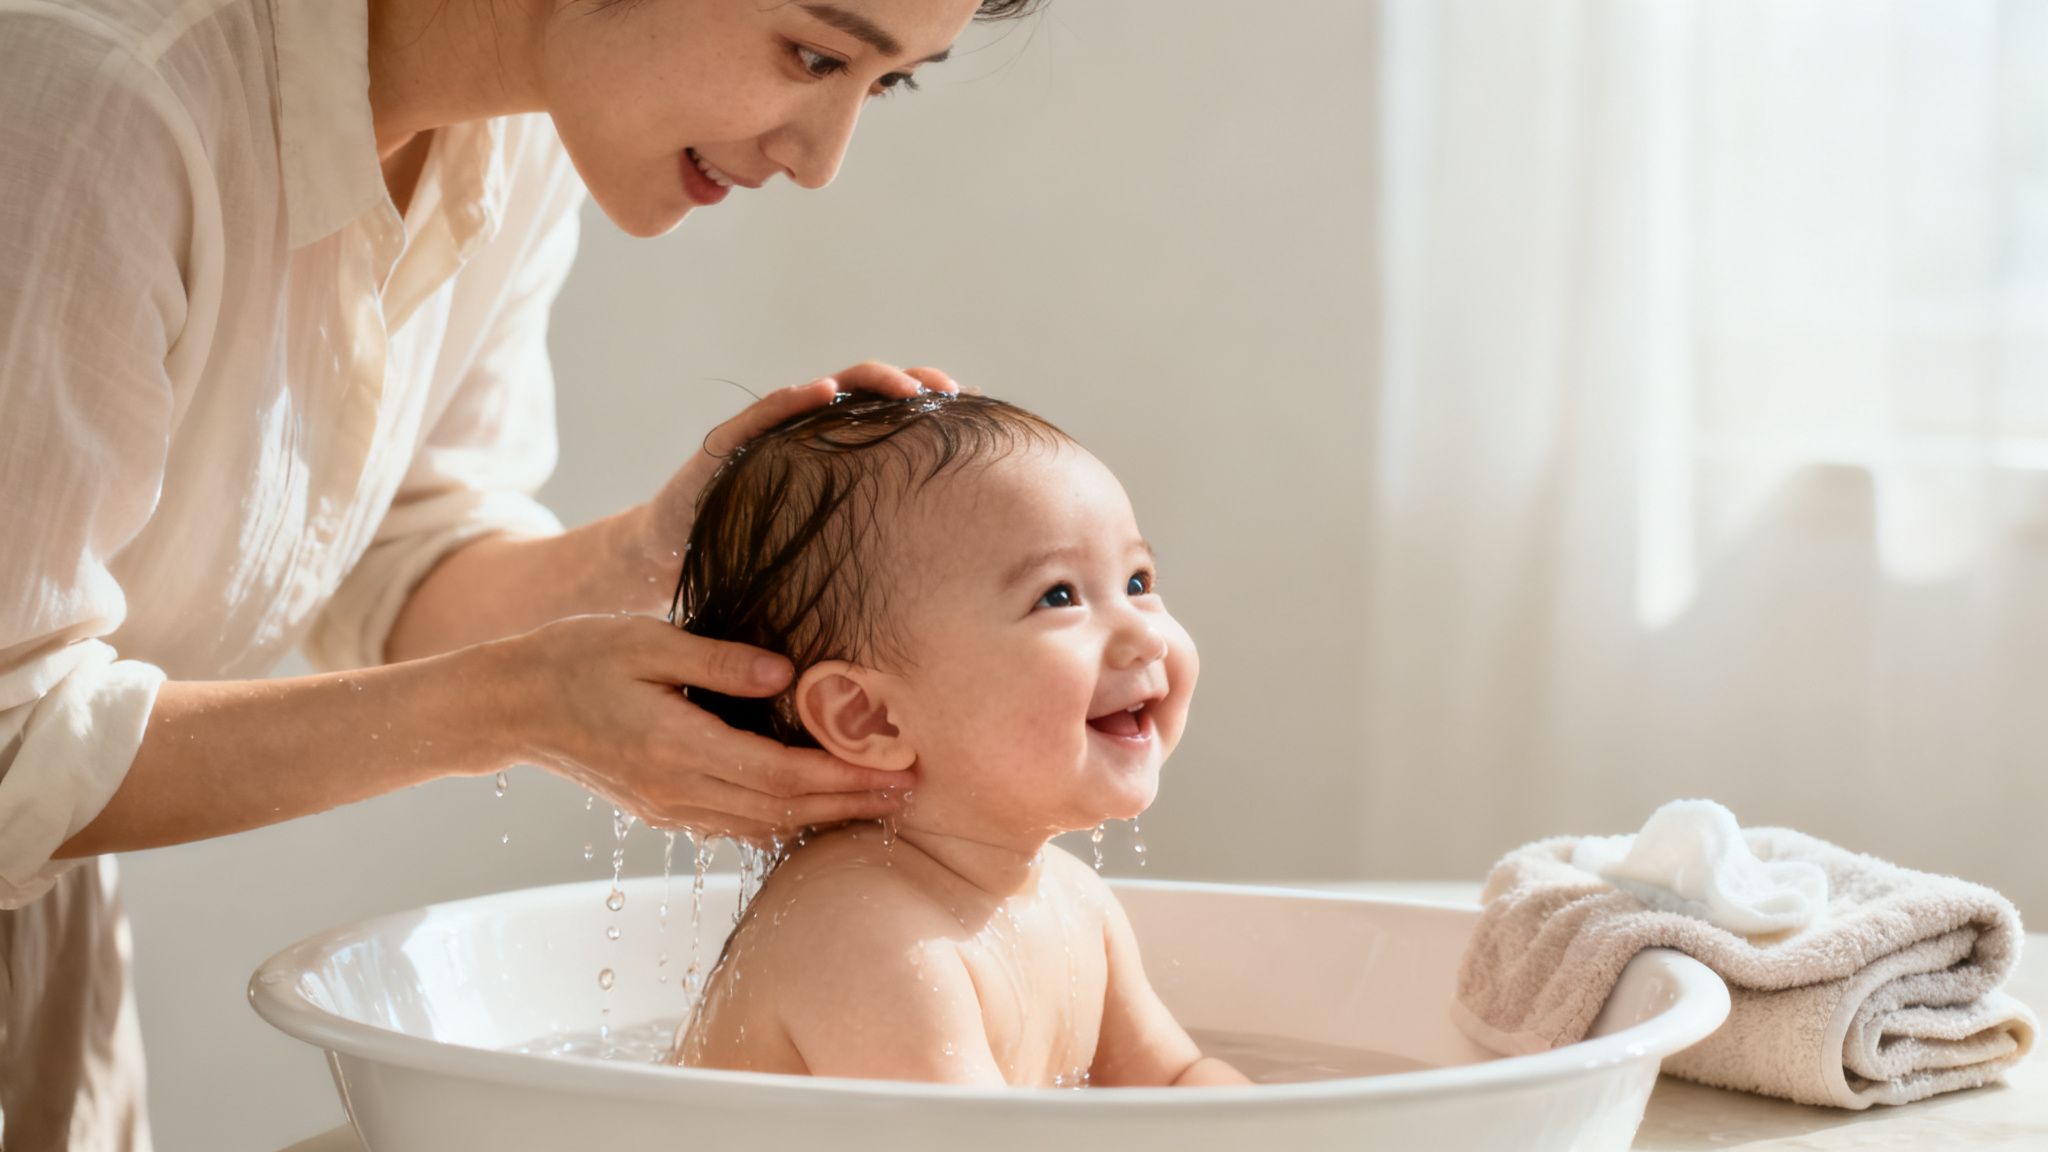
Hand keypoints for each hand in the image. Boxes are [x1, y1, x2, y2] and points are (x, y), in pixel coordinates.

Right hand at [489, 613, 912, 840]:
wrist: (513, 705)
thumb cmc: (578, 657)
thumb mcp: (647, 641)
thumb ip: (719, 660)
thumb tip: (786, 674)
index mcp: (677, 747)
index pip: (779, 774)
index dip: (843, 779)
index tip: (895, 770)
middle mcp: (677, 790)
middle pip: (782, 809)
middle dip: (851, 803)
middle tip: (911, 793)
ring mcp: (668, 807)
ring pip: (762, 825)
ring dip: (823, 817)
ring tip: (878, 804)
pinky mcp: (662, 810)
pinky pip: (735, 826)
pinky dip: (782, 822)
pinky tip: (815, 810)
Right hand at [633, 362, 959, 579]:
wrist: (674, 551)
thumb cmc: (755, 550)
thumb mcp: (824, 546)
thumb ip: (867, 537)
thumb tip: (944, 573)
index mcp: (836, 452)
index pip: (891, 416)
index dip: (931, 407)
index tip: (975, 409)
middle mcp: (807, 431)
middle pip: (869, 392)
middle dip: (913, 384)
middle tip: (951, 393)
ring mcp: (770, 430)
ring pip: (826, 390)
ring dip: (869, 381)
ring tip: (906, 387)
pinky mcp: (730, 441)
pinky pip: (765, 413)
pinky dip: (794, 399)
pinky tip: (821, 391)